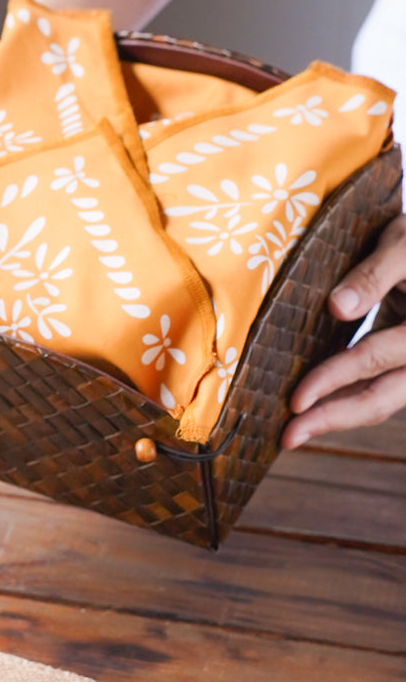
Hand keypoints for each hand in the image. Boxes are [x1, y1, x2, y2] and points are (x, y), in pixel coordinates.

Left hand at [281, 213, 405, 447]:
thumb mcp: (402, 244)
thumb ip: (375, 274)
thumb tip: (338, 308)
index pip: (375, 358)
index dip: (335, 379)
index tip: (296, 400)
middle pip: (383, 397)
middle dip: (333, 419)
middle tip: (288, 438)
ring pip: (383, 400)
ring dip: (339, 417)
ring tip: (295, 433)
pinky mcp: (404, 362)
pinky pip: (379, 389)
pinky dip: (347, 400)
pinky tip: (316, 410)